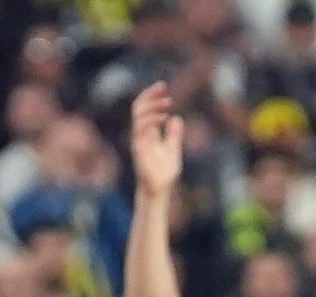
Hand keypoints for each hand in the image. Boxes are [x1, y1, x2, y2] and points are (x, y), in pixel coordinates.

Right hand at [129, 82, 183, 197]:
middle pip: (138, 107)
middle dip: (150, 94)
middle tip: (163, 87)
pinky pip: (142, 128)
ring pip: (139, 114)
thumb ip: (173, 135)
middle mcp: (140, 134)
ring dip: (153, 105)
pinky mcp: (139, 147)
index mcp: (147, 133)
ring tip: (169, 103)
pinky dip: (153, 119)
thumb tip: (176, 119)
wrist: (159, 190)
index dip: (152, 96)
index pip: (144, 108)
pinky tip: (166, 117)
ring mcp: (138, 139)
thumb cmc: (164, 174)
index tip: (164, 88)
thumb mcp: (173, 150)